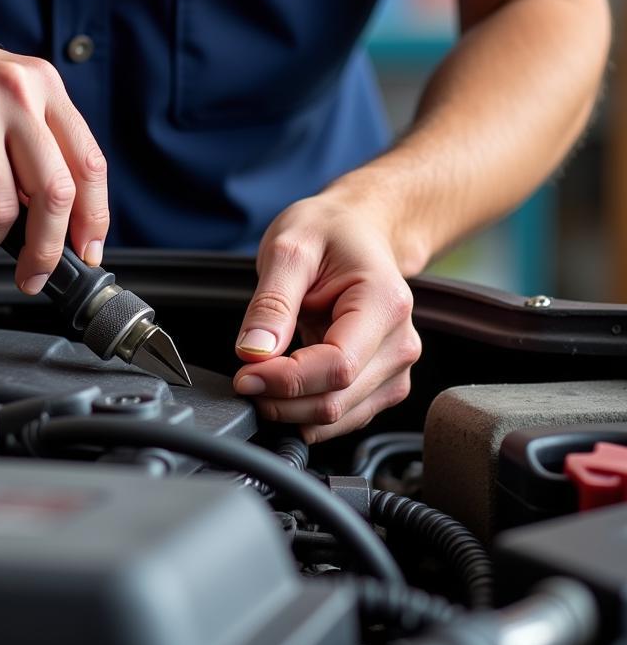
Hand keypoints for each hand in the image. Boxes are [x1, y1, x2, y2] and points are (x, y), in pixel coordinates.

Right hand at [0, 1, 108, 292]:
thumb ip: (30, 138)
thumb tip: (55, 214)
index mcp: (40, 84)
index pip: (88, 162)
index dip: (93, 217)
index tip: (86, 251)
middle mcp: (13, 93)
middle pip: (54, 194)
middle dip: (46, 249)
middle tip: (33, 273)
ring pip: (1, 209)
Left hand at [231, 196, 420, 443]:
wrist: (359, 228)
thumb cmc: (328, 231)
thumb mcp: (288, 249)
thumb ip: (271, 303)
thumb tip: (253, 353)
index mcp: (384, 303)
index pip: (337, 367)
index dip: (286, 381)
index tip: (245, 376)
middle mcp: (400, 342)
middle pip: (338, 399)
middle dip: (282, 400)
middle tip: (243, 379)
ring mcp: (396, 366)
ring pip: (341, 416)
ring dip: (293, 411)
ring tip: (261, 379)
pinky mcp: (383, 382)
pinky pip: (344, 415)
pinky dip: (308, 411)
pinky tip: (285, 386)